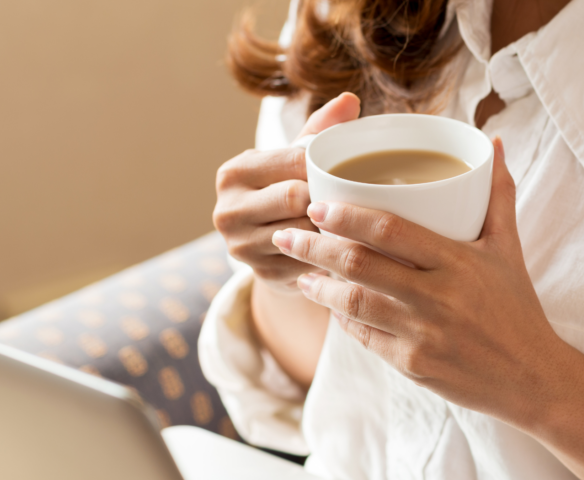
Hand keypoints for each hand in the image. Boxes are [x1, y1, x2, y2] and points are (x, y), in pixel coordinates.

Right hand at [213, 93, 360, 292]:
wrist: (269, 248)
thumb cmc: (287, 190)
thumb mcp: (295, 159)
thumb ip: (320, 129)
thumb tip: (349, 100)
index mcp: (234, 173)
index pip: (290, 161)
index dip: (325, 165)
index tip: (350, 168)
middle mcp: (228, 210)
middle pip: (294, 198)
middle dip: (326, 198)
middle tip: (355, 196)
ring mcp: (241, 247)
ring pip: (303, 232)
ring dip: (330, 228)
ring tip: (352, 221)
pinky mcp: (261, 275)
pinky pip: (308, 261)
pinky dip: (328, 254)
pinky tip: (342, 246)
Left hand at [270, 138, 570, 425]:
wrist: (532, 377)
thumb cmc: (517, 308)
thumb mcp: (509, 248)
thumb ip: (498, 195)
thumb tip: (492, 144)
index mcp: (458, 262)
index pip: (390, 230)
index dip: (346, 216)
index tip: (317, 205)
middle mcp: (437, 297)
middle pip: (358, 265)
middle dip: (314, 247)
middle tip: (286, 233)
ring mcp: (421, 334)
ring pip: (352, 304)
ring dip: (317, 286)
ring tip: (298, 271)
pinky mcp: (412, 366)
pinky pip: (363, 337)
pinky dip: (341, 319)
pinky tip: (329, 305)